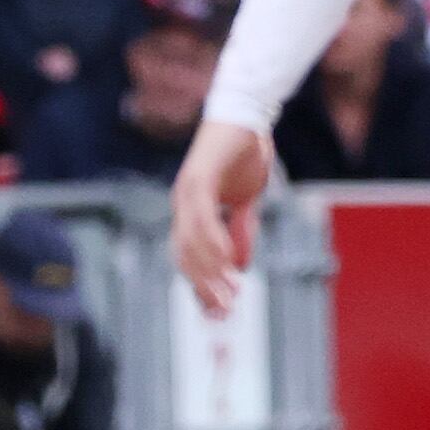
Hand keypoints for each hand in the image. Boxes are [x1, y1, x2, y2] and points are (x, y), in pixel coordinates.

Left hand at [171, 119, 274, 319]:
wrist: (246, 117)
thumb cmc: (245, 155)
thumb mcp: (247, 200)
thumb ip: (241, 231)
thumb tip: (242, 265)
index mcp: (191, 213)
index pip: (191, 257)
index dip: (203, 286)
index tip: (218, 312)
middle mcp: (182, 206)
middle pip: (186, 257)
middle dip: (205, 288)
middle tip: (224, 313)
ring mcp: (186, 193)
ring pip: (191, 242)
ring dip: (211, 271)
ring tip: (230, 292)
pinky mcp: (197, 180)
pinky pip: (202, 218)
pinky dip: (214, 242)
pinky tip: (228, 260)